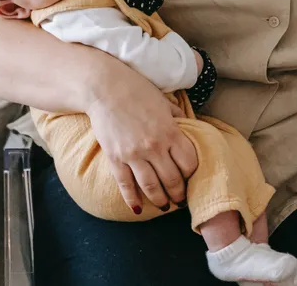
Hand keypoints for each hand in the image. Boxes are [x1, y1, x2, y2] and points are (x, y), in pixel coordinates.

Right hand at [85, 64, 197, 213]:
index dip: (192, 174)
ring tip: (165, 206)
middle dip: (179, 193)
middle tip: (181, 200)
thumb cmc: (136, 90)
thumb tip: (189, 126)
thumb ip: (177, 117)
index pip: (189, 163)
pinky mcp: (115, 158)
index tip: (191, 178)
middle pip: (173, 180)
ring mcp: (133, 154)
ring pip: (151, 187)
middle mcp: (154, 146)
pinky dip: (132, 200)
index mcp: (170, 132)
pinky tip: (138, 208)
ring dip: (160, 200)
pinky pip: (126, 185)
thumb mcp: (164, 101)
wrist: (104, 88)